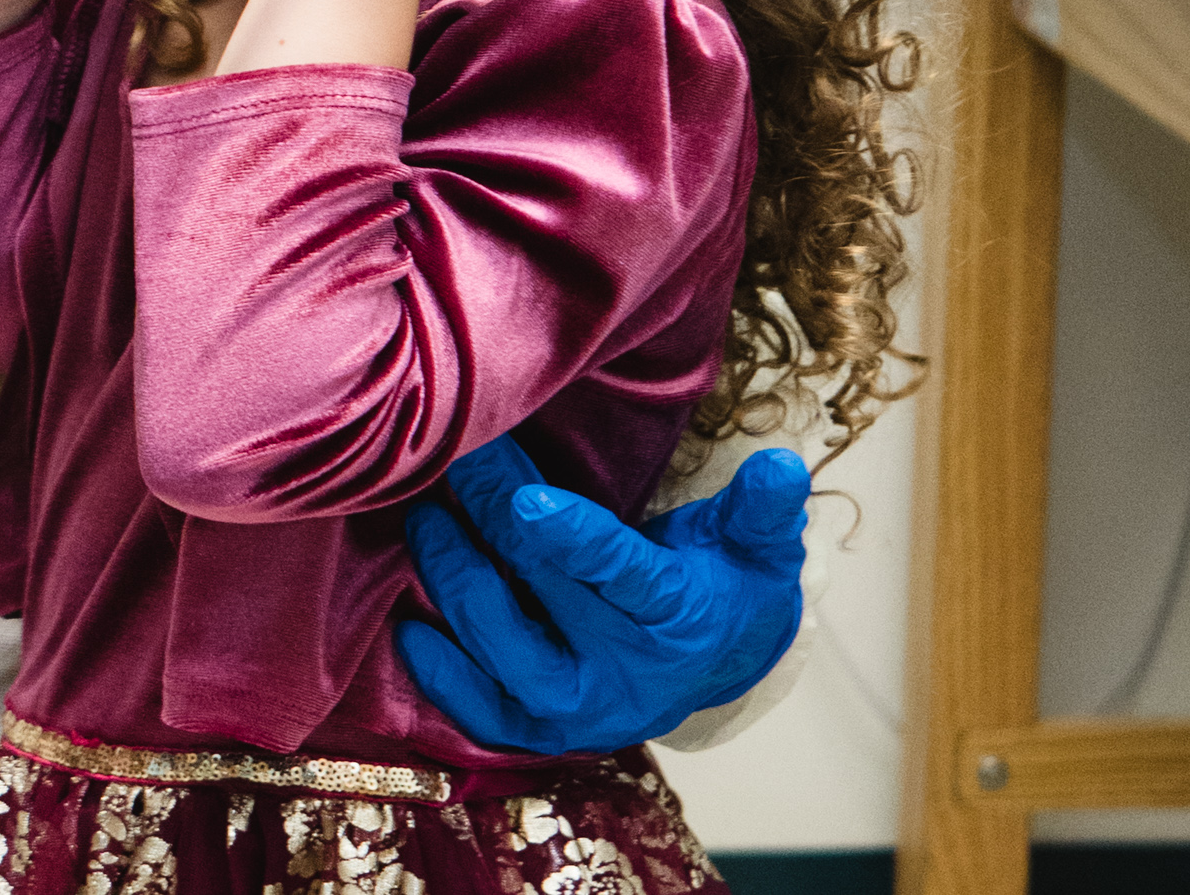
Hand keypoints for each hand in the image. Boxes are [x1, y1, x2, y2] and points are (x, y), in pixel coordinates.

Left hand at [394, 438, 811, 753]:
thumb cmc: (728, 584)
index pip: (623, 574)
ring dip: (459, 587)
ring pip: (507, 656)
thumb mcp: (758, 543)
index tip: (527, 498)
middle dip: (495, 522)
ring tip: (426, 521)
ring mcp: (583, 709)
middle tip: (457, 458)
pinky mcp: (547, 730)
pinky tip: (408, 631)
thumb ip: (762, 507)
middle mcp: (628, 672)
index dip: (573, 538)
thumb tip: (780, 467)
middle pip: (547, 594)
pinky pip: (488, 716)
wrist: (721, 662)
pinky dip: (446, 681)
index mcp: (680, 617)